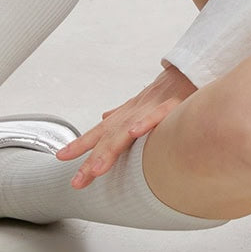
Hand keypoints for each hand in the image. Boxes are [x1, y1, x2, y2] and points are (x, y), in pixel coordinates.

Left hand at [54, 65, 196, 187]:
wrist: (189, 71)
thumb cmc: (166, 91)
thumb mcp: (140, 103)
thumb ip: (121, 113)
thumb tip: (103, 116)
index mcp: (125, 115)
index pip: (98, 132)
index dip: (79, 145)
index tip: (61, 158)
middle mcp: (133, 113)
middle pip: (109, 138)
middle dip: (92, 160)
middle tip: (78, 181)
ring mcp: (150, 108)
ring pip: (127, 131)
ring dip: (110, 149)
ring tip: (97, 168)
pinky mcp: (172, 104)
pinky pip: (158, 115)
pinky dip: (145, 123)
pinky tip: (134, 132)